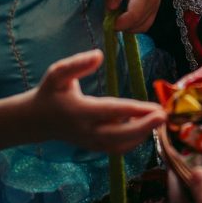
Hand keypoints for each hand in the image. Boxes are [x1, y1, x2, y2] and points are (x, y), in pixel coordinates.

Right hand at [29, 50, 164, 153]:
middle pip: (119, 135)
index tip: (153, 108)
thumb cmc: (50, 92)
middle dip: (144, 127)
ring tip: (159, 118)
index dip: (133, 110)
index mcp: (78, 111)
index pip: (109, 111)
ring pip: (121, 144)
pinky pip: (118, 147)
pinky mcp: (95, 147)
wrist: (37, 121)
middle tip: (164, 116)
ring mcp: (91, 142)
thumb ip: (77, 64)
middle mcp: (86, 131)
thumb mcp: (57, 73)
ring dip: (143, 134)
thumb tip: (99, 55)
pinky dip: (134, 140)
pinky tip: (145, 125)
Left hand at [105, 0, 158, 32]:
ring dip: (127, 25)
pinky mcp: (154, 8)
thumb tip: (113, 6)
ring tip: (116, 13)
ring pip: (142, 27)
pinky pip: (144, 25)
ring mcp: (156, 4)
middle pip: (138, 23)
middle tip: (109, 15)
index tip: (107, 20)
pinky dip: (132, 24)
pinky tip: (123, 14)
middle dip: (122, 24)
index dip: (119, 23)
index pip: (134, 15)